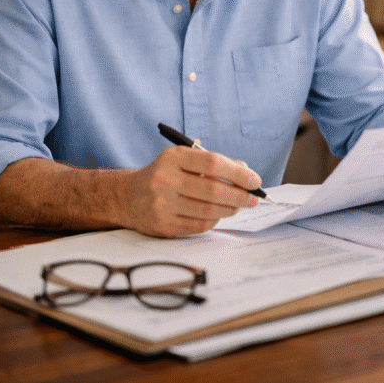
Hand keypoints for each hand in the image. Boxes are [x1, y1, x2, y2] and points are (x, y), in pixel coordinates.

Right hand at [117, 147, 262, 236]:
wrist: (128, 196)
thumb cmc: (165, 175)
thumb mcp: (184, 160)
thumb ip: (215, 164)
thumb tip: (246, 173)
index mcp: (173, 157)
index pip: (213, 164)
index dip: (238, 173)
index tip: (255, 181)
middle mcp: (164, 179)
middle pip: (213, 190)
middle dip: (240, 196)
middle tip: (253, 198)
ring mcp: (161, 203)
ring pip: (209, 210)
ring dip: (230, 209)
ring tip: (239, 206)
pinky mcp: (162, 224)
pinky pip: (199, 224)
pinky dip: (215, 220)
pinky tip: (219, 214)